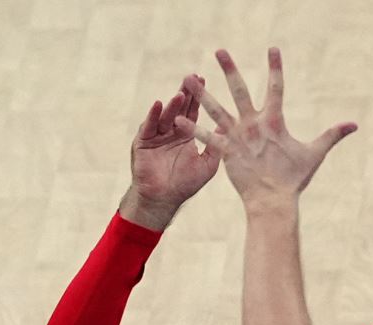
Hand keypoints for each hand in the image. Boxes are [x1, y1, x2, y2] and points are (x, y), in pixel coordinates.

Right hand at [120, 75, 220, 229]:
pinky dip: (153, 115)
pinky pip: (148, 125)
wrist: (163, 200)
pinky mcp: (143, 141)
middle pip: (178, 107)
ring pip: (165, 115)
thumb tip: (230, 128)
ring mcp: (155, 135)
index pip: (192, 110)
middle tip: (191, 76)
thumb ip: (216, 146)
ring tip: (181, 93)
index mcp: (185, 134)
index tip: (203, 79)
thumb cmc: (185, 184)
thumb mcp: (208, 164)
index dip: (197, 96)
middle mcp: (170, 131)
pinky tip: (159, 104)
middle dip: (185, 92)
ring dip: (172, 104)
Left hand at [176, 48, 356, 206]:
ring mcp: (238, 137)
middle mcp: (253, 124)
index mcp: (274, 121)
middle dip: (229, 69)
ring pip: (216, 109)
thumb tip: (354, 125)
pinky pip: (207, 137)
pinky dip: (193, 128)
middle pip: (239, 90)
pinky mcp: (226, 152)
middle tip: (219, 50)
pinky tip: (179, 118)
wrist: (274, 202)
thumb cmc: (294, 179)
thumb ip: (332, 136)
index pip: (276, 87)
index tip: (272, 48)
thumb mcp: (314, 154)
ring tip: (187, 76)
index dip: (275, 67)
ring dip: (201, 92)